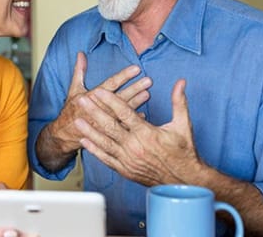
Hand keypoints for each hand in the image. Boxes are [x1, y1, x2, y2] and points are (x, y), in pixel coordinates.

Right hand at [37, 52, 150, 170]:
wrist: (65, 133)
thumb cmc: (71, 110)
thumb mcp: (74, 89)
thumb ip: (79, 71)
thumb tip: (81, 53)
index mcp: (92, 96)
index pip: (111, 84)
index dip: (123, 76)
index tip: (136, 69)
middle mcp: (99, 108)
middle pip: (120, 97)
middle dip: (134, 88)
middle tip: (148, 81)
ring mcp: (104, 121)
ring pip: (123, 111)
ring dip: (136, 102)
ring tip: (147, 94)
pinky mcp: (107, 132)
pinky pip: (122, 125)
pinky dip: (131, 120)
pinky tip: (142, 114)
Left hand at [75, 79, 204, 185]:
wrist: (185, 181)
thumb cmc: (184, 152)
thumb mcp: (183, 125)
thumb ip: (179, 102)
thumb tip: (181, 82)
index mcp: (147, 133)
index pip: (125, 113)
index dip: (111, 101)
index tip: (100, 90)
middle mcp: (135, 147)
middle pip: (110, 126)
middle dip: (94, 112)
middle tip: (82, 101)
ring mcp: (128, 159)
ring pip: (104, 143)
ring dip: (90, 131)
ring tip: (77, 120)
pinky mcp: (125, 170)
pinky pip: (106, 159)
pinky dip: (94, 150)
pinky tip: (85, 142)